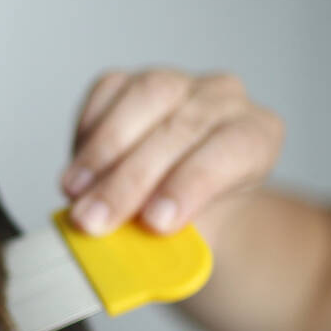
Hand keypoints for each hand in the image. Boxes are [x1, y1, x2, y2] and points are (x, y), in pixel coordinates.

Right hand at [61, 70, 282, 242]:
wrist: (177, 200)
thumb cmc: (191, 220)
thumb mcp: (194, 241)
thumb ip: (170, 243)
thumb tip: (128, 250)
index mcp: (256, 137)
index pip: (230, 152)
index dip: (190, 186)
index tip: (154, 223)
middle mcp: (223, 100)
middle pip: (181, 129)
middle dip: (129, 180)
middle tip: (93, 220)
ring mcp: (177, 83)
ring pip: (145, 98)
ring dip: (102, 152)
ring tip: (74, 192)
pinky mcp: (131, 80)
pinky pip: (108, 92)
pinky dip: (88, 132)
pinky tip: (78, 170)